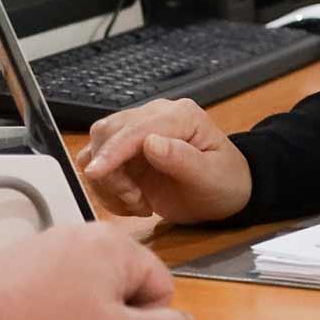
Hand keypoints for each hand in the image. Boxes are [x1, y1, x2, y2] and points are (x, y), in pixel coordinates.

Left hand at [0, 221, 196, 319]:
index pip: (162, 285)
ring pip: (93, 285)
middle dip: (114, 316)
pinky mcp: (28, 258)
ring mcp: (53, 242)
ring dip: (85, 313)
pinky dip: (56, 307)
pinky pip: (61, 285)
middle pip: (126, 282)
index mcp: (117, 243)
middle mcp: (86, 232)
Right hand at [76, 97, 252, 223]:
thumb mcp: (211, 176)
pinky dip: (106, 188)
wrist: (224, 191)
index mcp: (180, 115)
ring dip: (109, 182)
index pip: (136, 129)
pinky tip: (130, 201)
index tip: (95, 174)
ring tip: (139, 203)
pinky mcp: (127, 151)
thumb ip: (183, 159)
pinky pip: (100, 164)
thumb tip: (151, 143)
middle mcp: (155, 116)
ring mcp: (139, 132)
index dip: (112, 151)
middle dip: (112, 173)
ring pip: (97, 147)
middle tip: (137, 201)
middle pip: (108, 132)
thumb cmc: (224, 182)